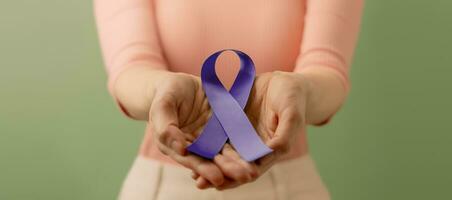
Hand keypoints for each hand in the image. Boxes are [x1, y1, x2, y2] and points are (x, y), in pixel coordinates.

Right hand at [146, 70, 259, 187]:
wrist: (182, 84)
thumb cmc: (168, 92)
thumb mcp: (163, 103)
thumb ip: (166, 126)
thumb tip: (180, 149)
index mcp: (173, 145)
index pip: (189, 159)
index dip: (203, 169)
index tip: (217, 177)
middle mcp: (192, 147)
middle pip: (209, 161)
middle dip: (227, 170)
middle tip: (244, 177)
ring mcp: (208, 140)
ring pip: (224, 154)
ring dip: (238, 164)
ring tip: (253, 173)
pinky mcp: (222, 131)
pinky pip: (233, 141)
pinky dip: (243, 149)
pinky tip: (257, 155)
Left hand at [194, 71, 309, 189]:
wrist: (282, 81)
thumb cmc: (292, 97)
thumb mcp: (291, 113)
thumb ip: (284, 134)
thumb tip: (273, 151)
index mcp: (270, 150)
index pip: (253, 168)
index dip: (239, 176)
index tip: (224, 181)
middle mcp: (254, 147)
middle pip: (235, 166)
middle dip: (219, 175)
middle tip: (201, 183)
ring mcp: (242, 136)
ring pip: (224, 154)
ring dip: (209, 164)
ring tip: (192, 174)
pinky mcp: (232, 124)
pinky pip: (217, 136)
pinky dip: (206, 144)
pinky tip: (191, 148)